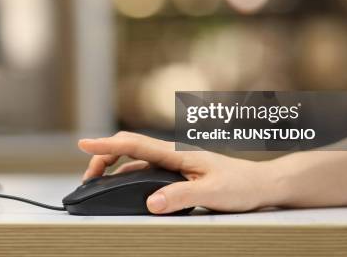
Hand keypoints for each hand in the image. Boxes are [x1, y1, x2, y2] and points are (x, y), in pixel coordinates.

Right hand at [78, 131, 279, 213]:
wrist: (262, 184)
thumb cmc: (242, 186)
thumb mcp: (212, 193)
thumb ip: (181, 196)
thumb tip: (151, 202)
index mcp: (178, 154)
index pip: (135, 145)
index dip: (107, 144)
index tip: (84, 143)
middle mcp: (173, 154)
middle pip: (129, 148)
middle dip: (104, 157)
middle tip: (87, 178)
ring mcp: (175, 163)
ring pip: (136, 160)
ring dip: (115, 168)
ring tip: (98, 184)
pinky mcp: (179, 173)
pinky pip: (146, 171)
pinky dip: (128, 176)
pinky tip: (124, 188)